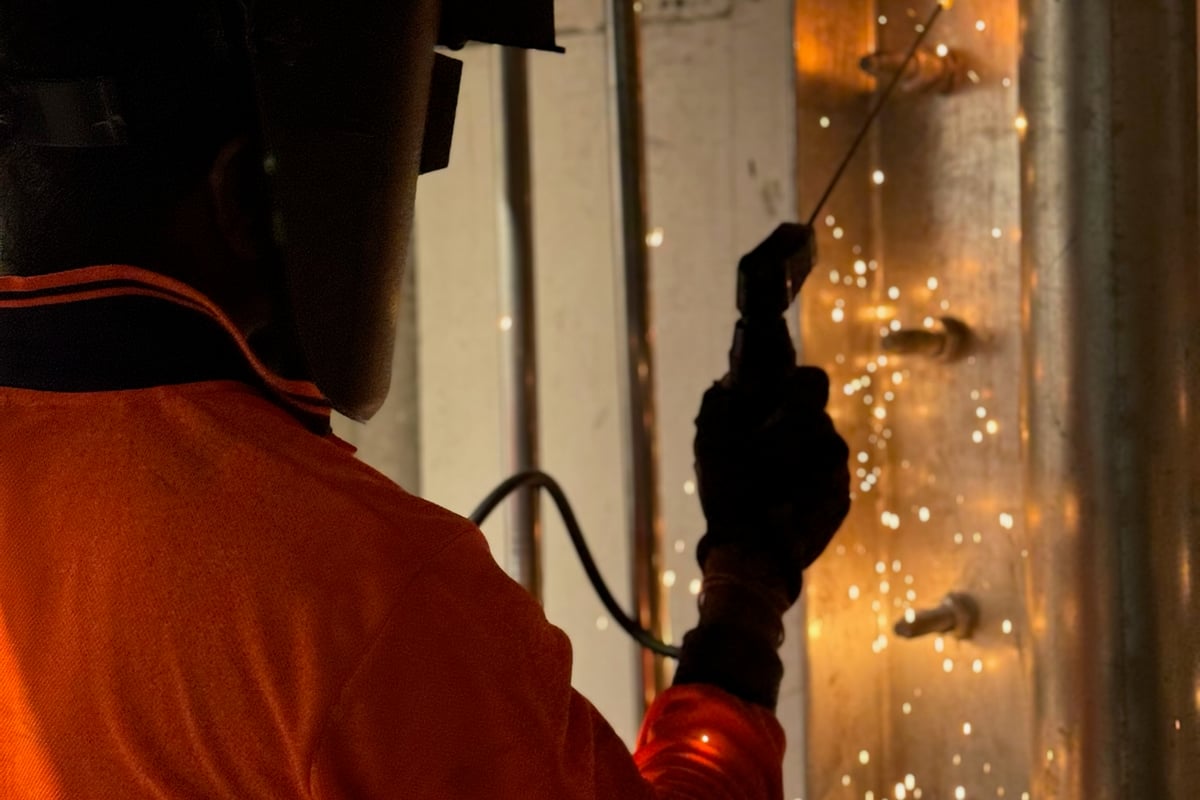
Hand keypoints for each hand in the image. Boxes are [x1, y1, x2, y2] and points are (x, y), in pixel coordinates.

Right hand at [692, 365, 850, 604]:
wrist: (754, 563)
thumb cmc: (730, 495)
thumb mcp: (710, 442)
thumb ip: (719, 402)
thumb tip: (728, 386)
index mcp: (805, 421)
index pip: (810, 379)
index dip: (789, 383)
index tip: (770, 398)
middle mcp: (832, 444)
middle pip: (814, 417)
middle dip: (790, 425)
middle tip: (759, 444)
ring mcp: (841, 477)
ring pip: (821, 450)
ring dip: (798, 455)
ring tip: (767, 477)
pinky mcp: (842, 504)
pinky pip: (826, 480)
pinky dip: (806, 482)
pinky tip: (780, 498)